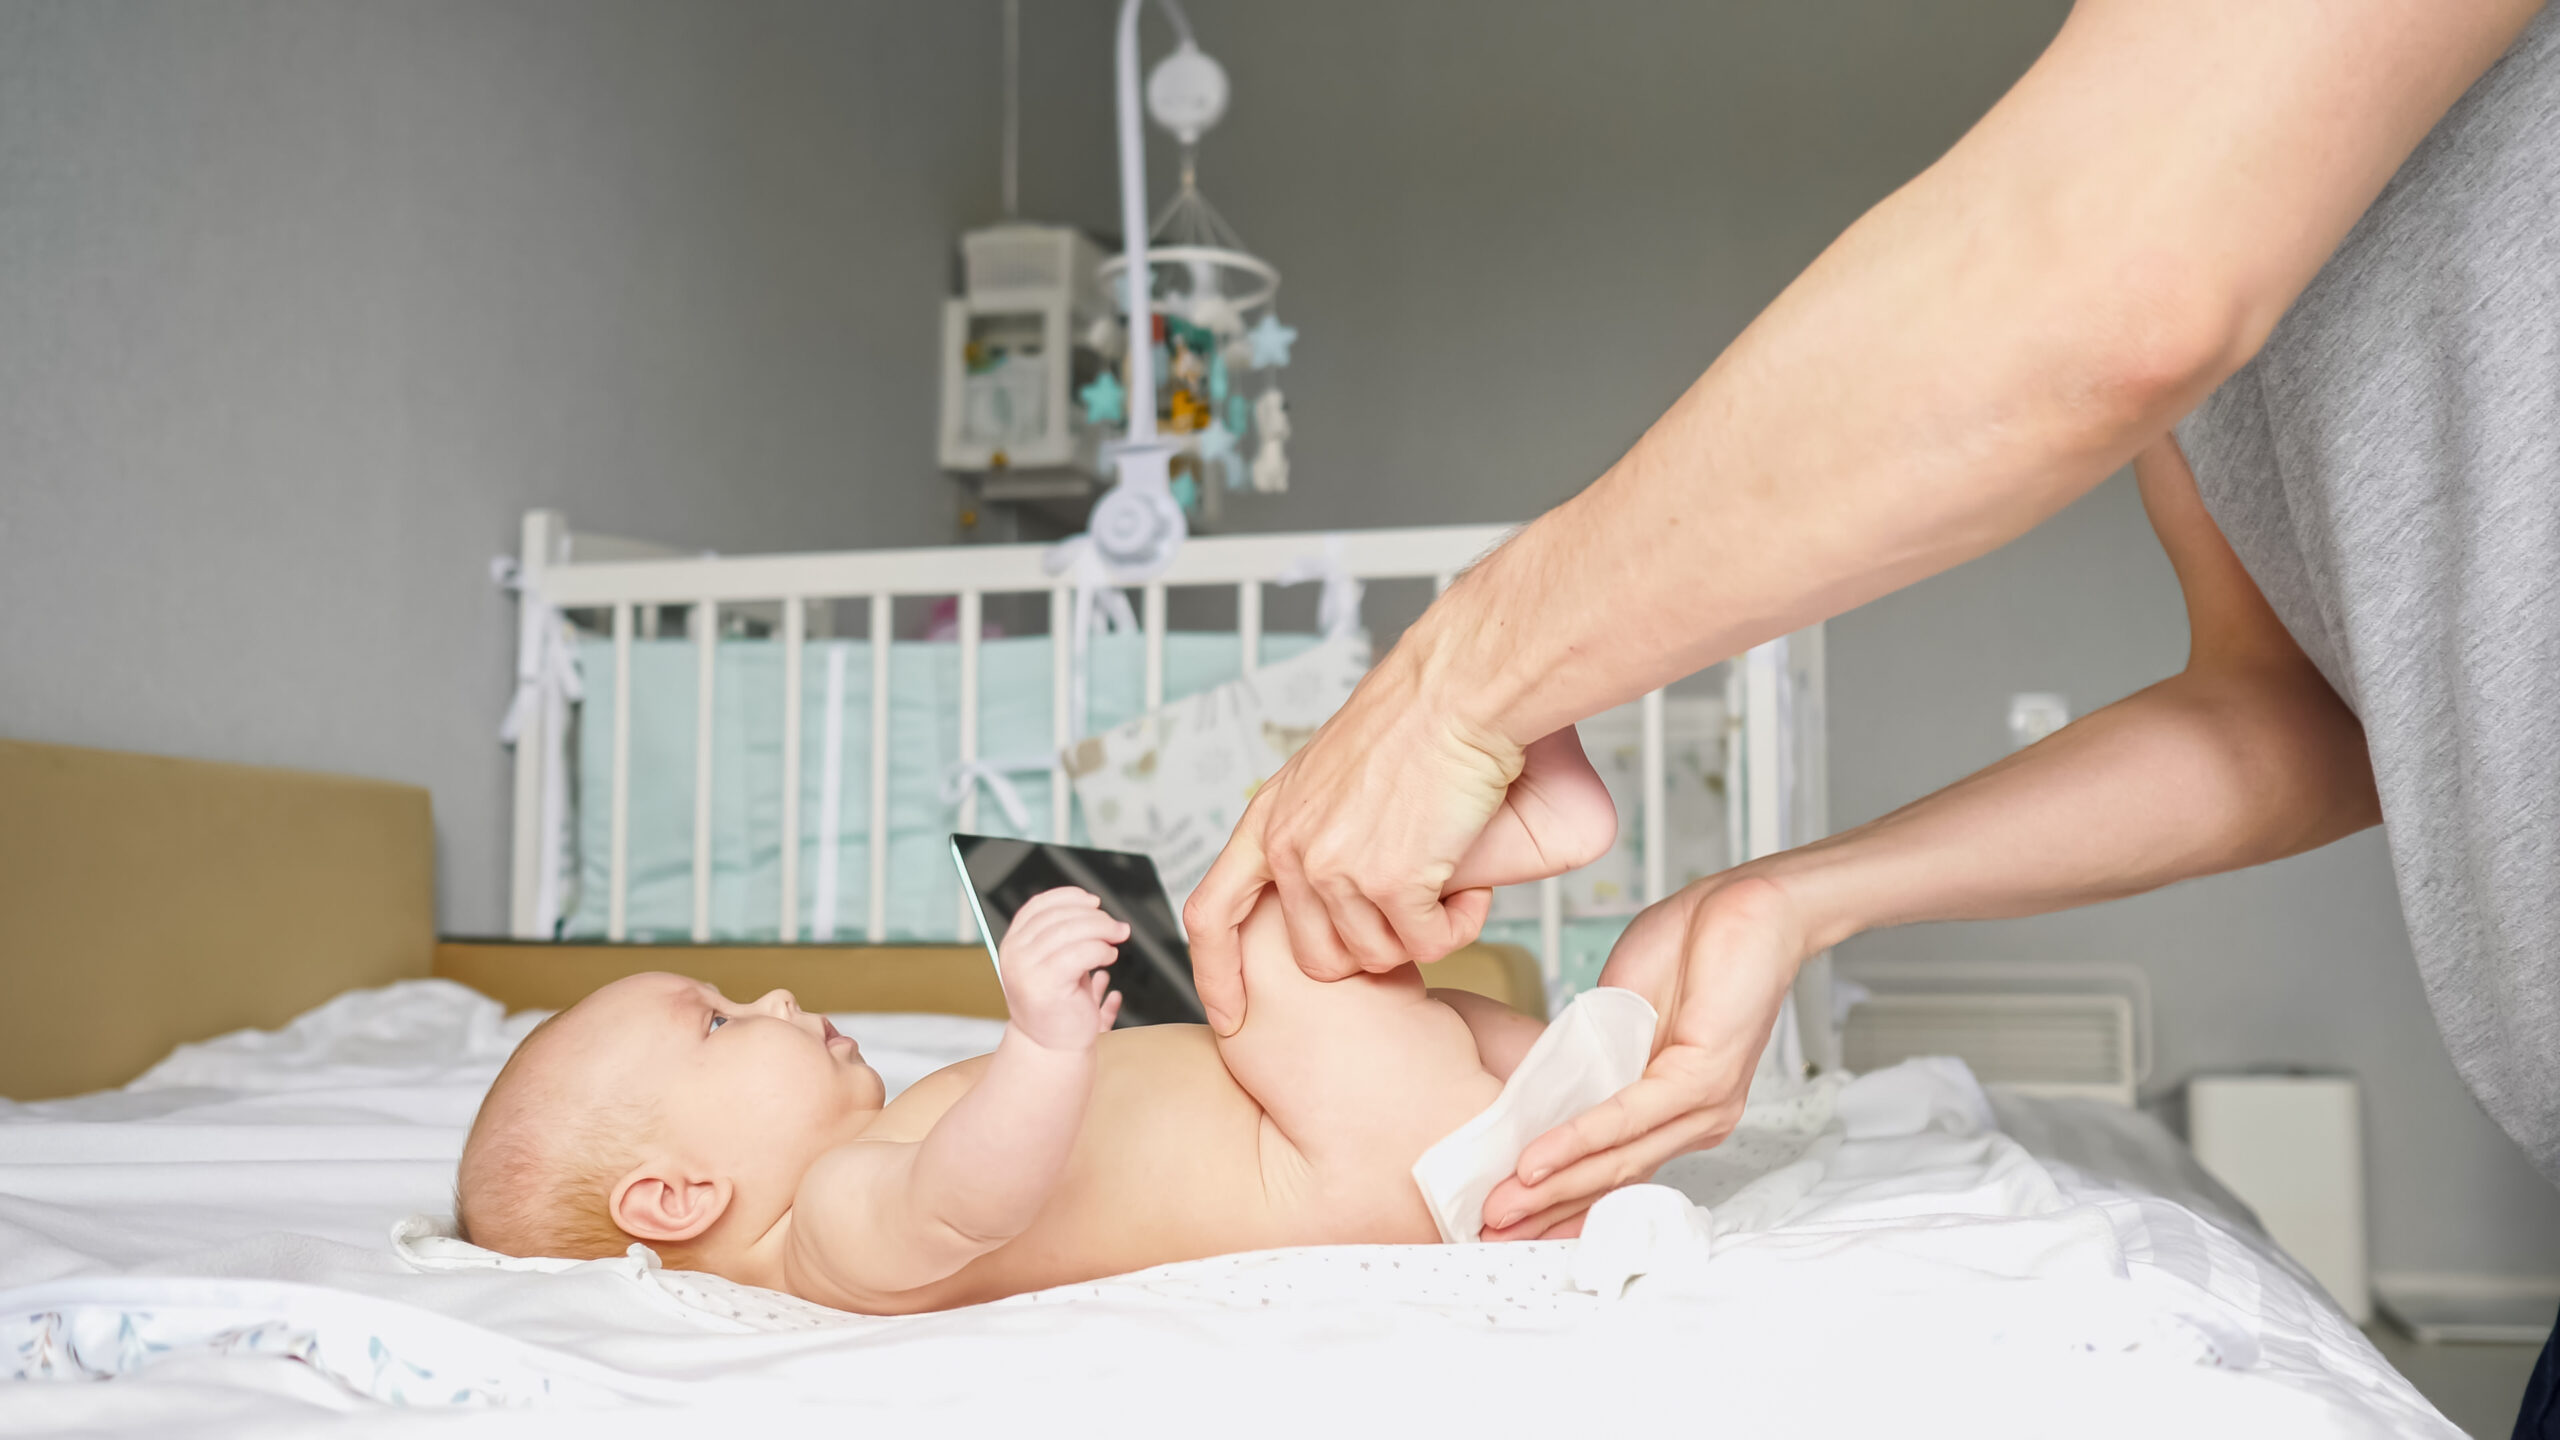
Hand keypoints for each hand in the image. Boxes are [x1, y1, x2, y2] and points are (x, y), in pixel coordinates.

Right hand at [998, 888, 1126, 1050]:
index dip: (1069, 897)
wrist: (1051, 1046)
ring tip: (1116, 939)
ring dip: (1102, 930)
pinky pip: (1080, 953)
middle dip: (1095, 916)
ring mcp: (1026, 969)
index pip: (1039, 905)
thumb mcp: (1054, 961)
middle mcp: (1014, 953)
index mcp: (1013, 943)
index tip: (1094, 901)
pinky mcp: (1045, 985)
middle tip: (1117, 926)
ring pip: (1071, 932)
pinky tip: (1109, 956)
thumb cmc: (1057, 1004)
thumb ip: (1062, 933)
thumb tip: (1091, 906)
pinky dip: (1101, 949)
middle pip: (1059, 916)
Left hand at [1184, 653, 1528, 1034]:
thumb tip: (1324, 893)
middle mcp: (1291, 850)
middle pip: (1317, 958)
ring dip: (1420, 933)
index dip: (1217, 975)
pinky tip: (1469, 886)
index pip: (1212, 916)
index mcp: (1268, 821)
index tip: (1233, 1018)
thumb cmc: (1412, 722)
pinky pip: (1426, 945)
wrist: (1457, 691)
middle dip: (1370, 949)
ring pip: (1376, 957)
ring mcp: (1336, 868)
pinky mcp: (1390, 881)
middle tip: (1413, 908)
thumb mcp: (1330, 775)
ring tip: (1447, 880)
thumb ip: (1312, 831)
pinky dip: (1456, 926)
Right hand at [1480, 872, 1812, 1240]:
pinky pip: (1629, 1116)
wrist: (1744, 903)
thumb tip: (1547, 1091)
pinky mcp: (1703, 1078)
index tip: (1503, 1219)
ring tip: (1502, 1206)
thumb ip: (1590, 1060)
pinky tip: (1538, 1158)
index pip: (1610, 1168)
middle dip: (1543, 1211)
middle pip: (1610, 1179)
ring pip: (1617, 1158)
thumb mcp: (1620, 1013)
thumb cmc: (1690, 949)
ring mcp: (1703, 1106)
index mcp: (1676, 1110)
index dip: (1555, 1198)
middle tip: (1488, 1233)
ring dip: (1552, 1187)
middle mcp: (1694, 1121)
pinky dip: (1578, 1138)